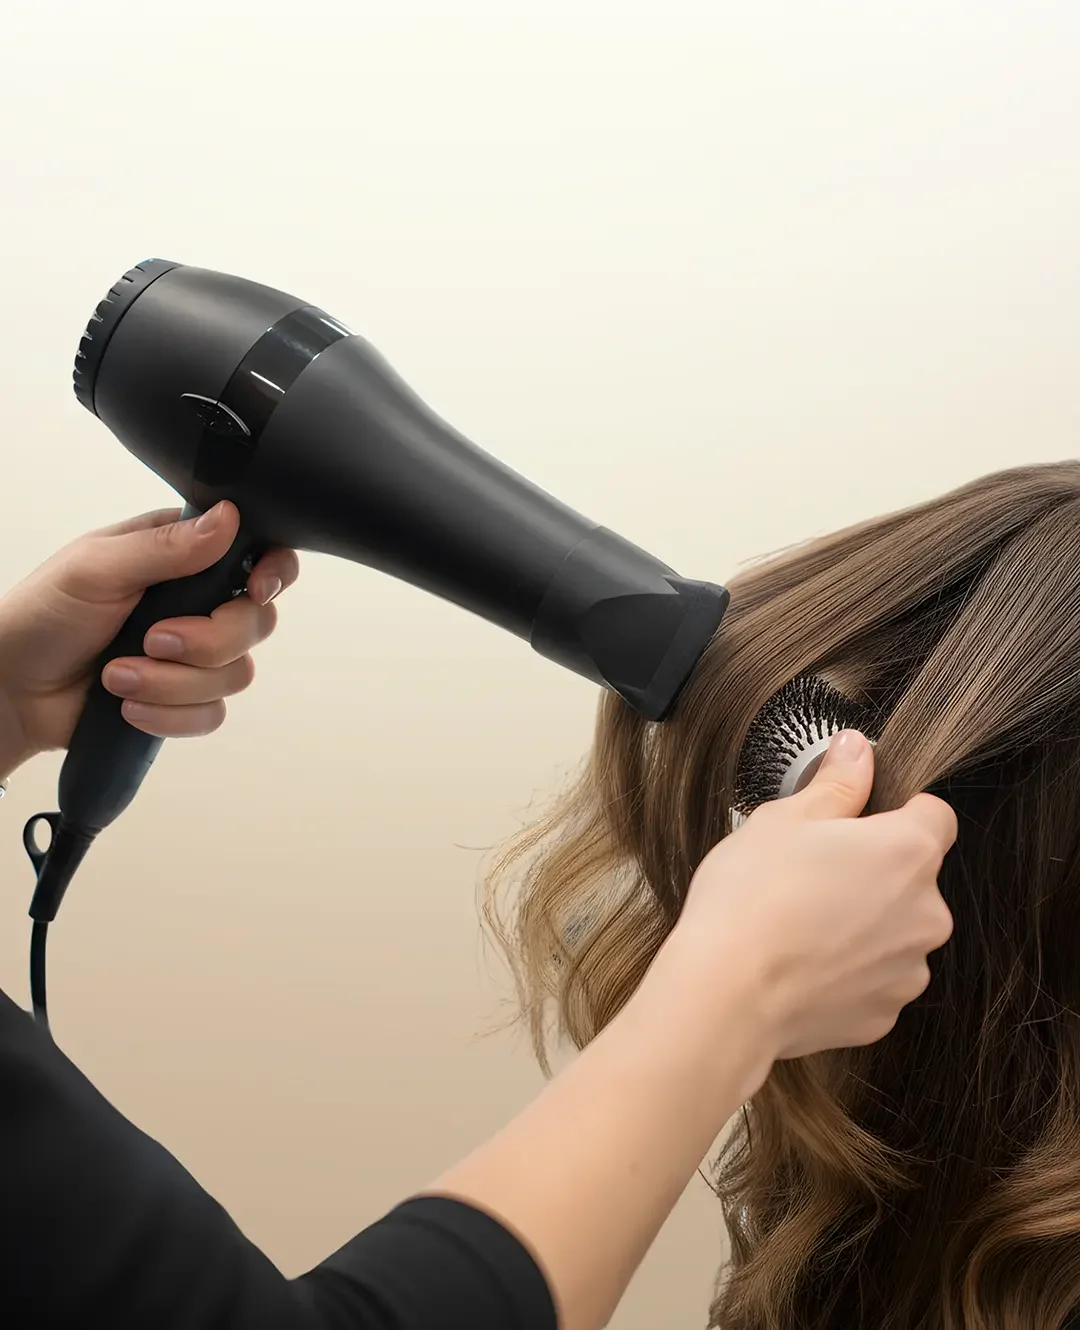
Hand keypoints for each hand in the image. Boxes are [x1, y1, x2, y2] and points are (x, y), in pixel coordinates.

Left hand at [0, 502, 298, 775]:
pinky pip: (212, 714)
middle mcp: (199, 603)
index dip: (272, 573)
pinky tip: (128, 705)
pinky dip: (169, 715)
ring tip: (118, 675)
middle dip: (208, 641)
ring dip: (174, 682)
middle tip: (154, 639)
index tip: (253, 589)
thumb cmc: (43, 614)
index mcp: (185, 556)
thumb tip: (229, 518)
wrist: (12, 688)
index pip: (261, 554)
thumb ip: (166, 546)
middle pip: (257, 622)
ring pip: (236, 674)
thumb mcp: (97, 567)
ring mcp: (195, 655)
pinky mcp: (184, 700)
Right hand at [654, 730, 956, 1065]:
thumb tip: (857, 751)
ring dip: (864, 923)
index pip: (936, 815)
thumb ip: (836, 784)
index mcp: (907, 853)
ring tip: (801, 924)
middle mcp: (926, 914)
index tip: (858, 821)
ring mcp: (908, 970)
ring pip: (895, 931)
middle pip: (913, 878)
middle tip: (811, 873)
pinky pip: (875, 979)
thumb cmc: (751, 898)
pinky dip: (848, 971)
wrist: (726, 995)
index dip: (898, 812)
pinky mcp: (884, 1014)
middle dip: (873, 872)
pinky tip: (801, 963)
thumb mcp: (784, 820)